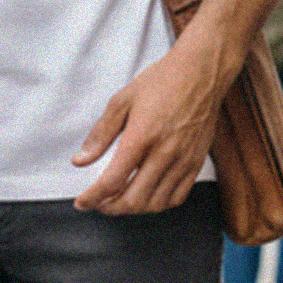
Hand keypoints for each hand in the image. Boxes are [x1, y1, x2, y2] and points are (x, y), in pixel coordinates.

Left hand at [72, 38, 225, 215]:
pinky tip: (147, 195)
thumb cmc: (161, 82)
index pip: (113, 180)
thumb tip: (80, 161)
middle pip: (134, 200)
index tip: (82, 203)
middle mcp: (165, 153)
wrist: (201, 74)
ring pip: (156, 204)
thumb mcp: (122, 100)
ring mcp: (184, 161)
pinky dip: (158, 204)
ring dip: (133, 209)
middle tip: (98, 202)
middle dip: (111, 207)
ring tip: (119, 200)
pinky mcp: (196, 164)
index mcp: (142, 136)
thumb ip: (100, 133)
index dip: (93, 197)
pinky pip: (177, 197)